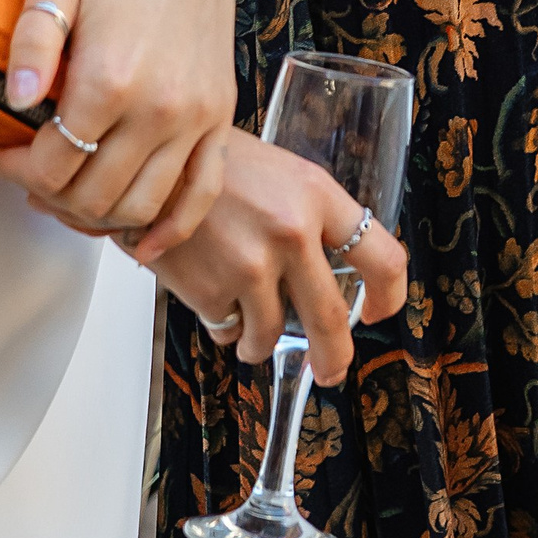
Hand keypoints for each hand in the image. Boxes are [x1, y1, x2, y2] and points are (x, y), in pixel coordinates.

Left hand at [0, 0, 241, 238]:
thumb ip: (30, 46)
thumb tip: (16, 102)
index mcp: (110, 78)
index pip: (51, 164)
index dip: (11, 168)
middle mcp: (159, 109)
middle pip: (93, 196)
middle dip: (49, 195)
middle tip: (27, 172)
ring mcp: (196, 118)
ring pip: (142, 206)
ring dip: (98, 215)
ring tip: (69, 193)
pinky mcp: (220, 116)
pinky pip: (201, 193)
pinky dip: (172, 228)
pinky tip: (142, 242)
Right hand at [128, 127, 408, 389]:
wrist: (148, 166)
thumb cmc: (214, 166)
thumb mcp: (281, 174)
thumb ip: (311, 218)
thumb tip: (334, 270)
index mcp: (317, 196)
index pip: (382, 256)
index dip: (389, 296)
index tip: (377, 312)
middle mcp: (292, 233)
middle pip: (332, 320)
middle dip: (334, 358)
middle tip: (329, 371)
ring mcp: (252, 266)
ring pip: (272, 336)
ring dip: (260, 341)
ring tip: (247, 324)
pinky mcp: (212, 292)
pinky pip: (228, 332)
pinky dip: (223, 325)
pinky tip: (210, 292)